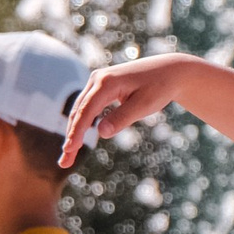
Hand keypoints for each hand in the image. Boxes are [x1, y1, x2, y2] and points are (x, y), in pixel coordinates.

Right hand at [60, 56, 190, 166]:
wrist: (169, 71)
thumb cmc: (159, 87)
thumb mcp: (144, 105)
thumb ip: (122, 118)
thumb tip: (101, 133)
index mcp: (107, 82)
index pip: (86, 111)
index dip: (77, 132)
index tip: (70, 150)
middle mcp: (97, 78)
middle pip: (78, 112)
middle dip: (71, 138)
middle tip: (64, 163)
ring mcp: (97, 81)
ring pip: (80, 111)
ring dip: (73, 133)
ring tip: (67, 156)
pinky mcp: (100, 87)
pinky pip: (86, 108)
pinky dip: (81, 124)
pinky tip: (77, 140)